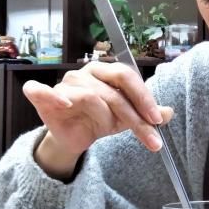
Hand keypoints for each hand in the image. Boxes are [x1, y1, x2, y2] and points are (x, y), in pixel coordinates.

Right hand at [23, 62, 173, 157]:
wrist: (75, 136)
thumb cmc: (99, 120)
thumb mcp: (127, 118)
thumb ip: (147, 114)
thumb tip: (169, 112)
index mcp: (105, 72)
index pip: (127, 76)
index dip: (143, 97)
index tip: (157, 120)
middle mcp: (84, 74)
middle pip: (112, 90)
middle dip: (133, 115)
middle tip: (150, 135)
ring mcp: (63, 85)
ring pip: (90, 97)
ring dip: (105, 118)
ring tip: (108, 131)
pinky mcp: (43, 99)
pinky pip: (38, 91)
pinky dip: (49, 94)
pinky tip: (64, 104)